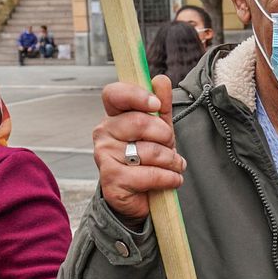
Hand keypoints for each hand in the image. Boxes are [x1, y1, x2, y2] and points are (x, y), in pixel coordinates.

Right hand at [93, 75, 185, 221]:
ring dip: (171, 161)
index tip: (156, 105)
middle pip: (139, 122)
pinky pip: (149, 174)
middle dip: (165, 136)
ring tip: (174, 166)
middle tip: (170, 147)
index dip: (136, 95)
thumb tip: (160, 80)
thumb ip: (161, 105)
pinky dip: (168, 178)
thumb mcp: (159, 130)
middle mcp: (103, 133)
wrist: (142, 198)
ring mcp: (104, 156)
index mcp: (113, 116)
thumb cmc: (149, 160)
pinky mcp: (111, 180)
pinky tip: (172, 180)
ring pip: (147, 151)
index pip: (114, 93)